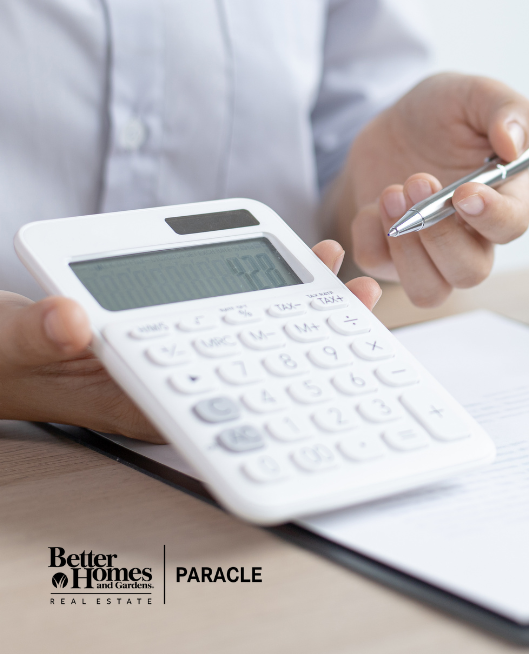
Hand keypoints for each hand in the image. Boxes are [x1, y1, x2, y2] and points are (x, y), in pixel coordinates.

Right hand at [0, 241, 379, 442]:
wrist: (6, 352)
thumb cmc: (13, 355)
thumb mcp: (18, 343)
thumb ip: (40, 334)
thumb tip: (69, 318)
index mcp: (145, 397)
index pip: (230, 395)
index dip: (286, 373)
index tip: (329, 343)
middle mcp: (175, 382)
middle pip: (257, 363)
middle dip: (309, 331)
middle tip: (357, 297)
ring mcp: (178, 358)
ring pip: (249, 337)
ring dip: (293, 306)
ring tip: (335, 271)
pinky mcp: (172, 334)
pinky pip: (226, 318)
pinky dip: (259, 295)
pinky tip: (288, 269)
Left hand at [329, 73, 528, 306]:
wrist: (391, 126)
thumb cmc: (442, 115)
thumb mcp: (474, 94)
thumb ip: (508, 110)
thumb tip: (514, 145)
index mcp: (506, 199)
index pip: (512, 227)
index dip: (492, 217)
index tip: (465, 192)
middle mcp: (474, 237)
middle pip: (470, 271)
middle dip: (439, 233)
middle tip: (416, 180)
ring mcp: (432, 253)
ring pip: (429, 289)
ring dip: (407, 249)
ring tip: (390, 195)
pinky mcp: (392, 256)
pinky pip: (379, 267)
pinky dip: (370, 237)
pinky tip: (373, 204)